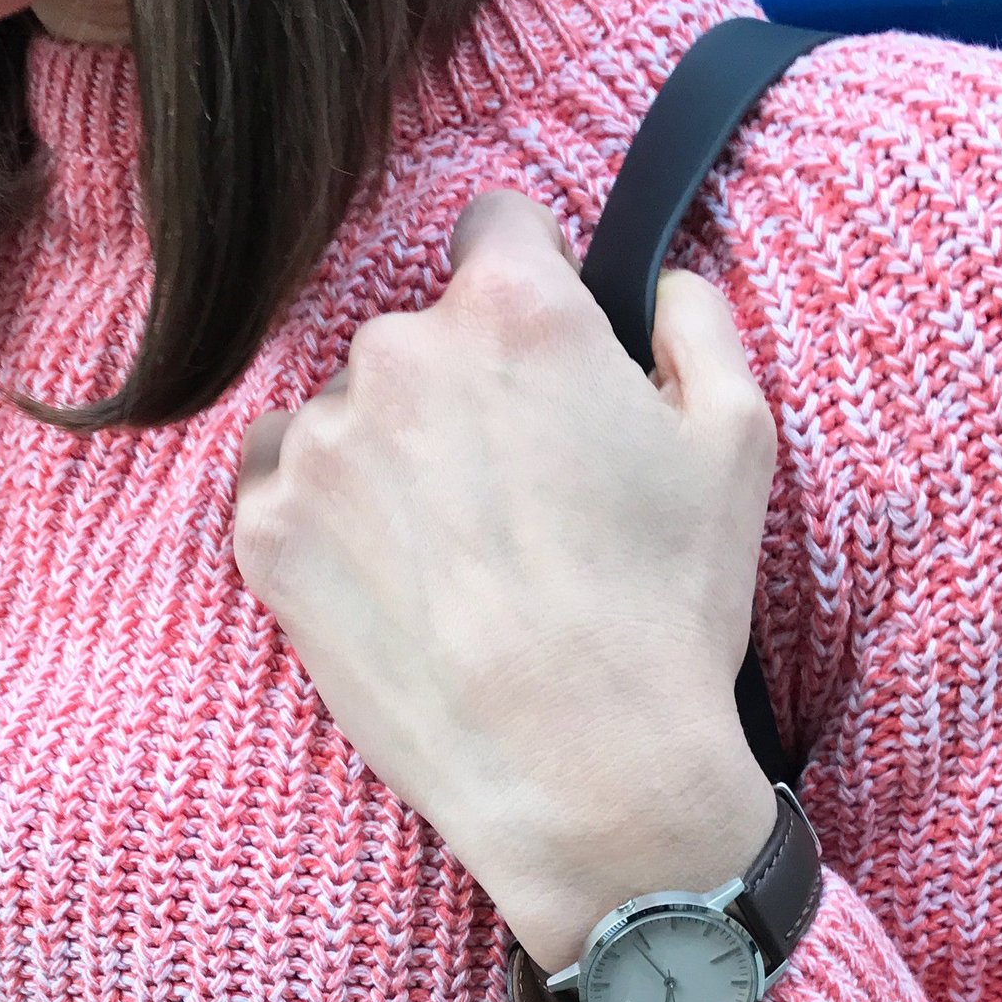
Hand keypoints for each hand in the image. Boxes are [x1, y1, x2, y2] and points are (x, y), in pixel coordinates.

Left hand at [232, 188, 778, 970]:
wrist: (580, 774)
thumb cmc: (667, 613)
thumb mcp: (735, 447)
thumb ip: (697, 323)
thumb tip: (661, 281)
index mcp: (515, 311)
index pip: (495, 227)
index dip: (527, 283)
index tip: (535, 352)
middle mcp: (399, 353)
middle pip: (417, 335)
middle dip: (457, 389)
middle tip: (505, 494)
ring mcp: (320, 445)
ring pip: (344, 412)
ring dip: (383, 455)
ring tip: (446, 558)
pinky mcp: (266, 533)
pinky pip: (276, 479)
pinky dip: (317, 510)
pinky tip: (383, 576)